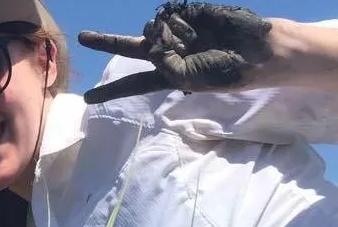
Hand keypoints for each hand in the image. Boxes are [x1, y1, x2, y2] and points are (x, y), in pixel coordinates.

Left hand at [78, 1, 272, 103]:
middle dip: (106, 42)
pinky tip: (194, 26)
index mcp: (166, 75)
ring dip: (163, 37)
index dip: (110, 91)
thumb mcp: (187, 78)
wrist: (255, 50)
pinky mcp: (186, 14)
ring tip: (190, 42)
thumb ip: (163, 63)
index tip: (87, 99)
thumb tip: (150, 38)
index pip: (133, 84)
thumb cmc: (223, 72)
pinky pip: (167, 17)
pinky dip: (176, 23)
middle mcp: (167, 52)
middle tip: (82, 37)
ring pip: (150, 30)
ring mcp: (176, 32)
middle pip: (130, 48)